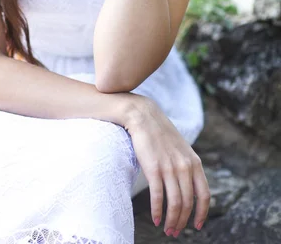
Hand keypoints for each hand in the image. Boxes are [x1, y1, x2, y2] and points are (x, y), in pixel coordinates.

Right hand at [125, 95, 209, 236]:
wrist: (143, 116)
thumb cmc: (161, 134)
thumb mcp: (181, 149)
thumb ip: (187, 166)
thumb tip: (190, 189)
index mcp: (195, 162)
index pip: (204, 195)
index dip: (202, 213)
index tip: (197, 226)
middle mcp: (185, 166)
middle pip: (188, 203)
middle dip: (182, 221)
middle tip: (175, 232)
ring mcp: (170, 168)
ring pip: (175, 203)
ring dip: (171, 220)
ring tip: (166, 229)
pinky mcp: (154, 168)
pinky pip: (158, 197)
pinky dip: (158, 211)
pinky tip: (155, 219)